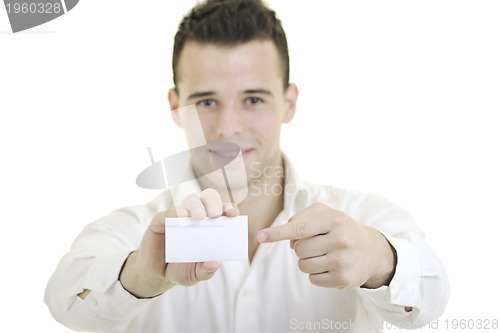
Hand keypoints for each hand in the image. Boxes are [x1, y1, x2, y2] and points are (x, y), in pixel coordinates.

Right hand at [119, 189, 238, 297]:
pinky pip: (168, 212)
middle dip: (213, 202)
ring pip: (190, 201)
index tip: (233, 213)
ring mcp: (178, 216)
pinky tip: (181, 216)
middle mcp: (195, 216)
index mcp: (210, 225)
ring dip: (196, 206)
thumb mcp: (195, 274)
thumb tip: (216, 264)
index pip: (222, 210)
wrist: (156, 274)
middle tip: (215, 214)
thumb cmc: (181, 269)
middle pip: (207, 198)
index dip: (228, 208)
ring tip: (199, 217)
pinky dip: (175, 212)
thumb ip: (205, 271)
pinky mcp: (160, 220)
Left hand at [256, 203, 395, 288]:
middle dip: (302, 248)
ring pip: (303, 265)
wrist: (372, 251)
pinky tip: (331, 266)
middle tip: (319, 244)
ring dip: (308, 261)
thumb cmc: (341, 228)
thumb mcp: (326, 214)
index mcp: (334, 219)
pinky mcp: (343, 279)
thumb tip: (289, 241)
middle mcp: (341, 239)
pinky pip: (312, 279)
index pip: (299, 228)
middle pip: (298, 249)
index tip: (260, 236)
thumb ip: (302, 219)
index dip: (277, 233)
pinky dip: (317, 273)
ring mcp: (343, 261)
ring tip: (326, 254)